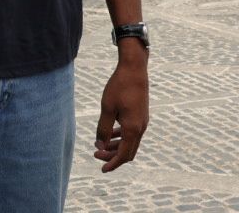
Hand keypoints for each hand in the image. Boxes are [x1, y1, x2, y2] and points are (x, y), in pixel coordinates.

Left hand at [94, 55, 147, 171]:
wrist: (134, 69)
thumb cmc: (119, 87)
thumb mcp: (107, 108)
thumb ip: (103, 129)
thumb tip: (100, 145)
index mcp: (133, 128)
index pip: (124, 155)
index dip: (112, 164)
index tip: (102, 169)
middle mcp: (140, 128)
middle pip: (128, 152)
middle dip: (113, 156)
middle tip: (96, 154)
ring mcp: (142, 121)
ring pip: (130, 142)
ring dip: (116, 146)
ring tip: (100, 145)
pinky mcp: (141, 115)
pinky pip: (132, 132)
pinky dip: (121, 137)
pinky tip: (110, 133)